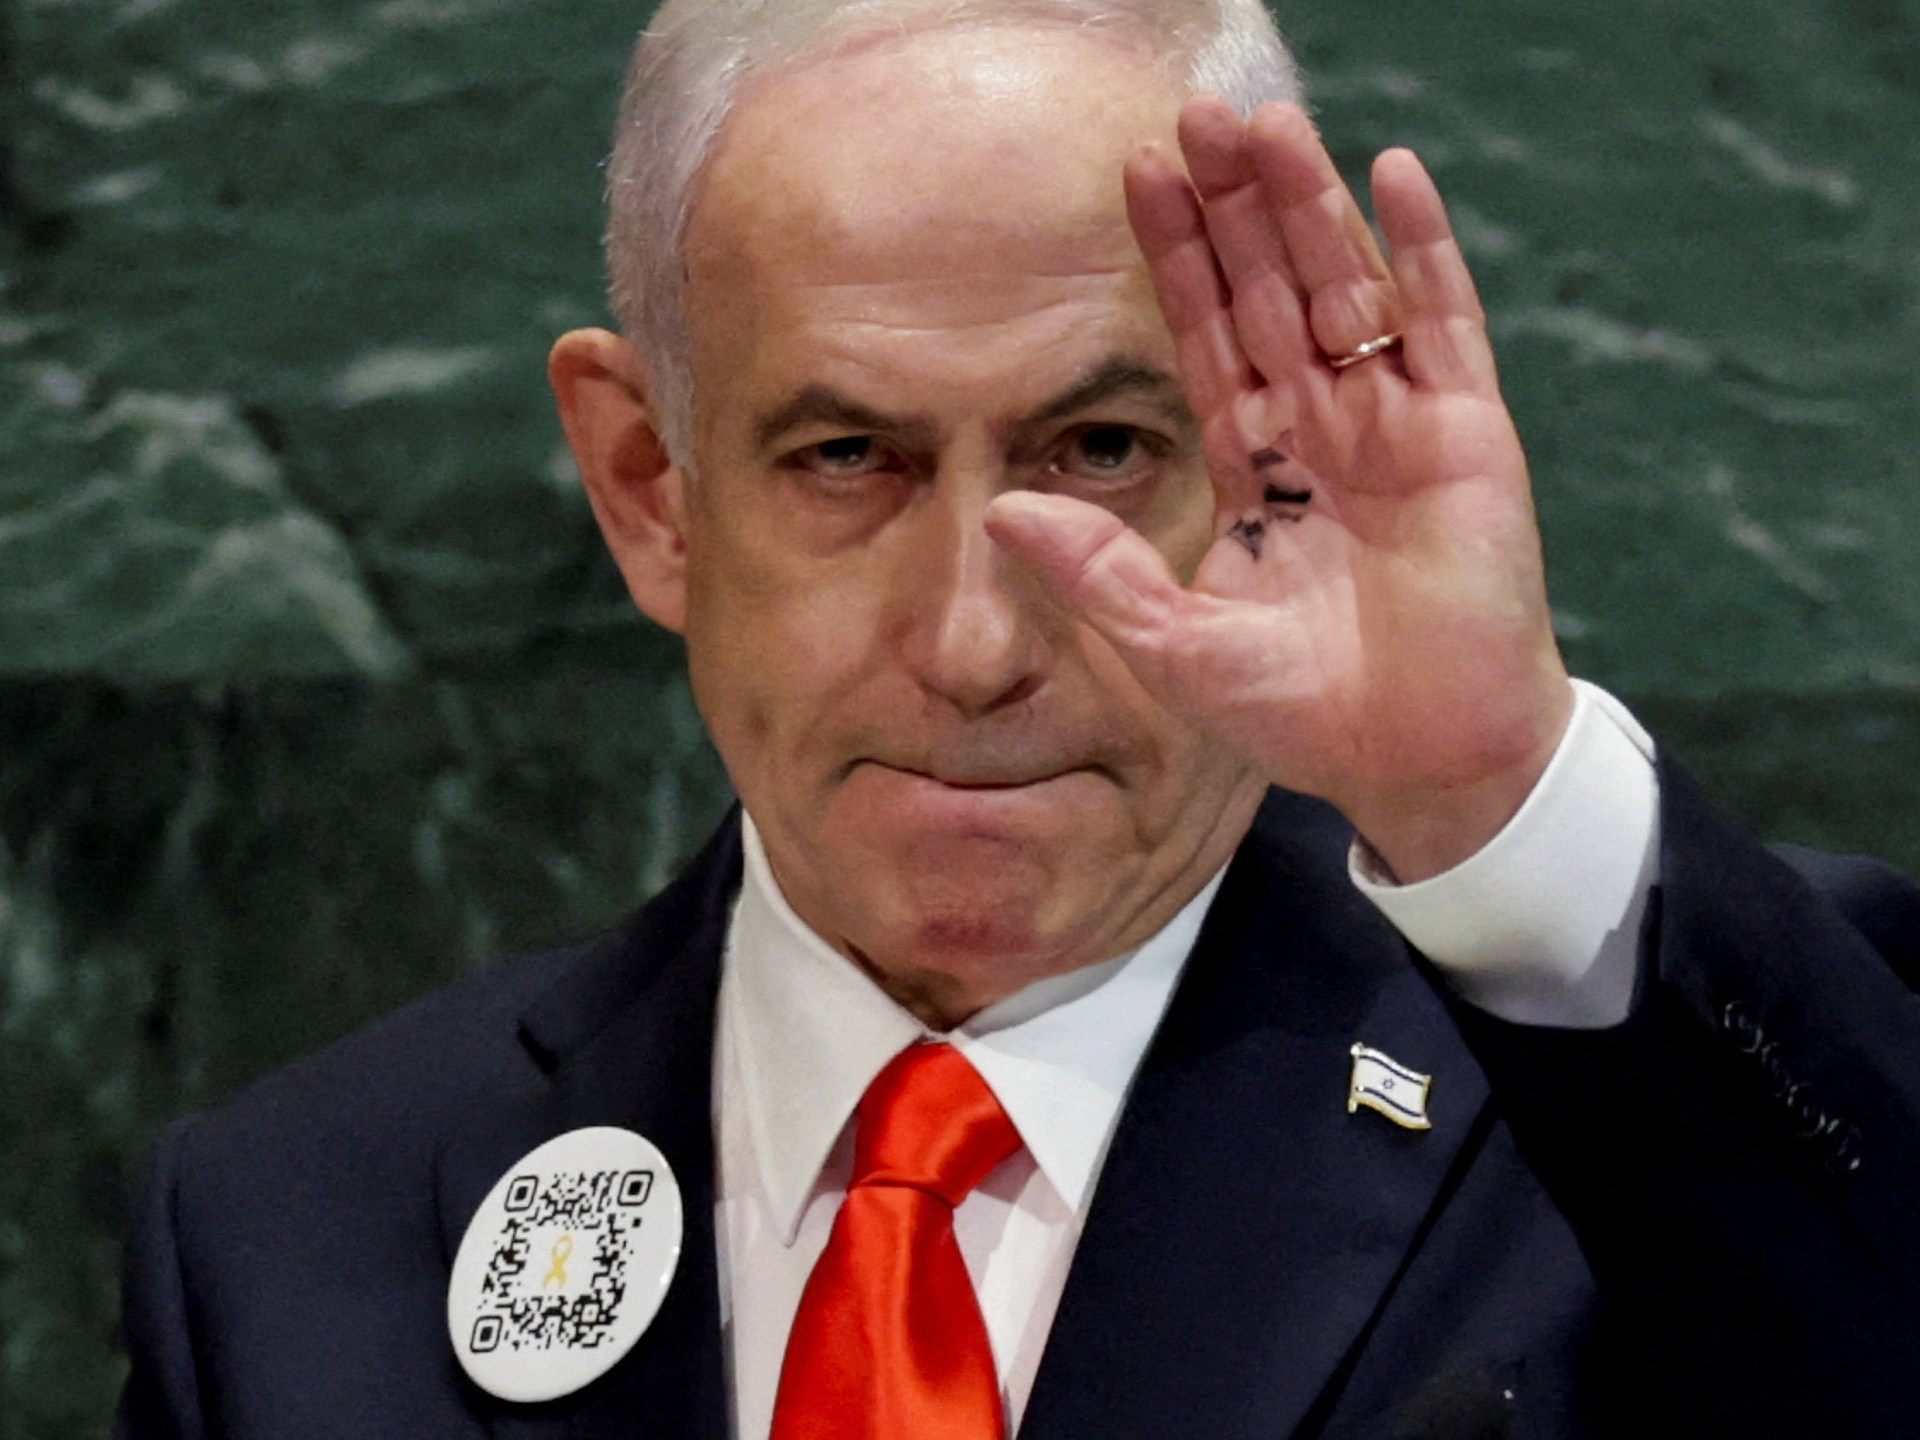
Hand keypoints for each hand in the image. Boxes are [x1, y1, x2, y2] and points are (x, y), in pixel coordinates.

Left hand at [986, 99, 1572, 881]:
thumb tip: (998, 509)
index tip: (1135, 173)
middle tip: (1198, 112)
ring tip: (1271, 119)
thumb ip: (1096, 572)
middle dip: (1236, 206)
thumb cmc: (1304, 713)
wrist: (1425, 758)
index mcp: (1254, 465)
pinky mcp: (1469, 433)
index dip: (1175, 258)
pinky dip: (1422, 249)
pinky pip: (1444, 322)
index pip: (1205, 337)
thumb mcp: (1177, 645)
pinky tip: (1392, 174)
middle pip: (1270, 291)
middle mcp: (1321, 427)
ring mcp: (1397, 422)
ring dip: (1309, 206)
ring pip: (1346, 287)